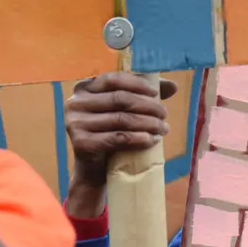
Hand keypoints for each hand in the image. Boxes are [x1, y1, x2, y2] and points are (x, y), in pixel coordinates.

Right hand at [65, 73, 177, 187]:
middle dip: (148, 106)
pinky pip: (117, 138)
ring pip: (121, 119)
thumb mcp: (126, 109)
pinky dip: (138, 139)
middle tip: (164, 114)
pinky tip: (152, 140)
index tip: (156, 93)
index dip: (137, 84)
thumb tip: (173, 86)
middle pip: (120, 99)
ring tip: (163, 128)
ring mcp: (75, 123)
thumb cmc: (112, 130)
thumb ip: (145, 94)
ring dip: (148, 123)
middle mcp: (75, 103)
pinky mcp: (81, 143)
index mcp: (84, 87)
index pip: (113, 79)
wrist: (94, 166)